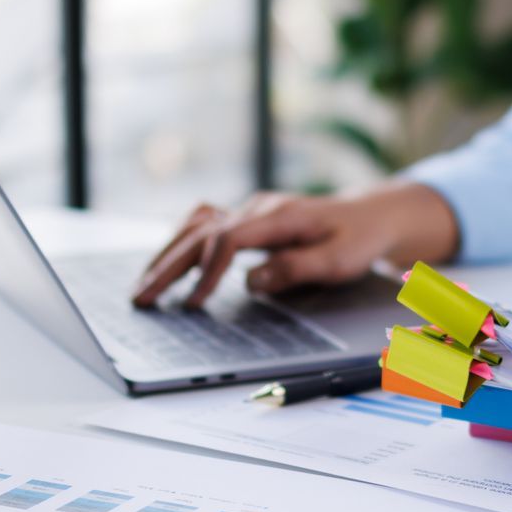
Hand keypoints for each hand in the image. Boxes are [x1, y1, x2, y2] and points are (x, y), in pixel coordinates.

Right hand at [130, 182, 459, 308]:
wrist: (370, 214)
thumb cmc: (357, 239)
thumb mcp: (338, 260)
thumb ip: (295, 269)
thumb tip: (250, 282)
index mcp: (280, 216)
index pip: (229, 239)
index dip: (208, 271)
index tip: (194, 304)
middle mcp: (257, 208)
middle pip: (201, 233)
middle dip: (168, 266)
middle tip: (141, 298)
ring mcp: (249, 210)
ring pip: (195, 227)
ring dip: (167, 254)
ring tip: (143, 285)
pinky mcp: (248, 219)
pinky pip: (204, 225)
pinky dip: (181, 243)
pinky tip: (165, 264)